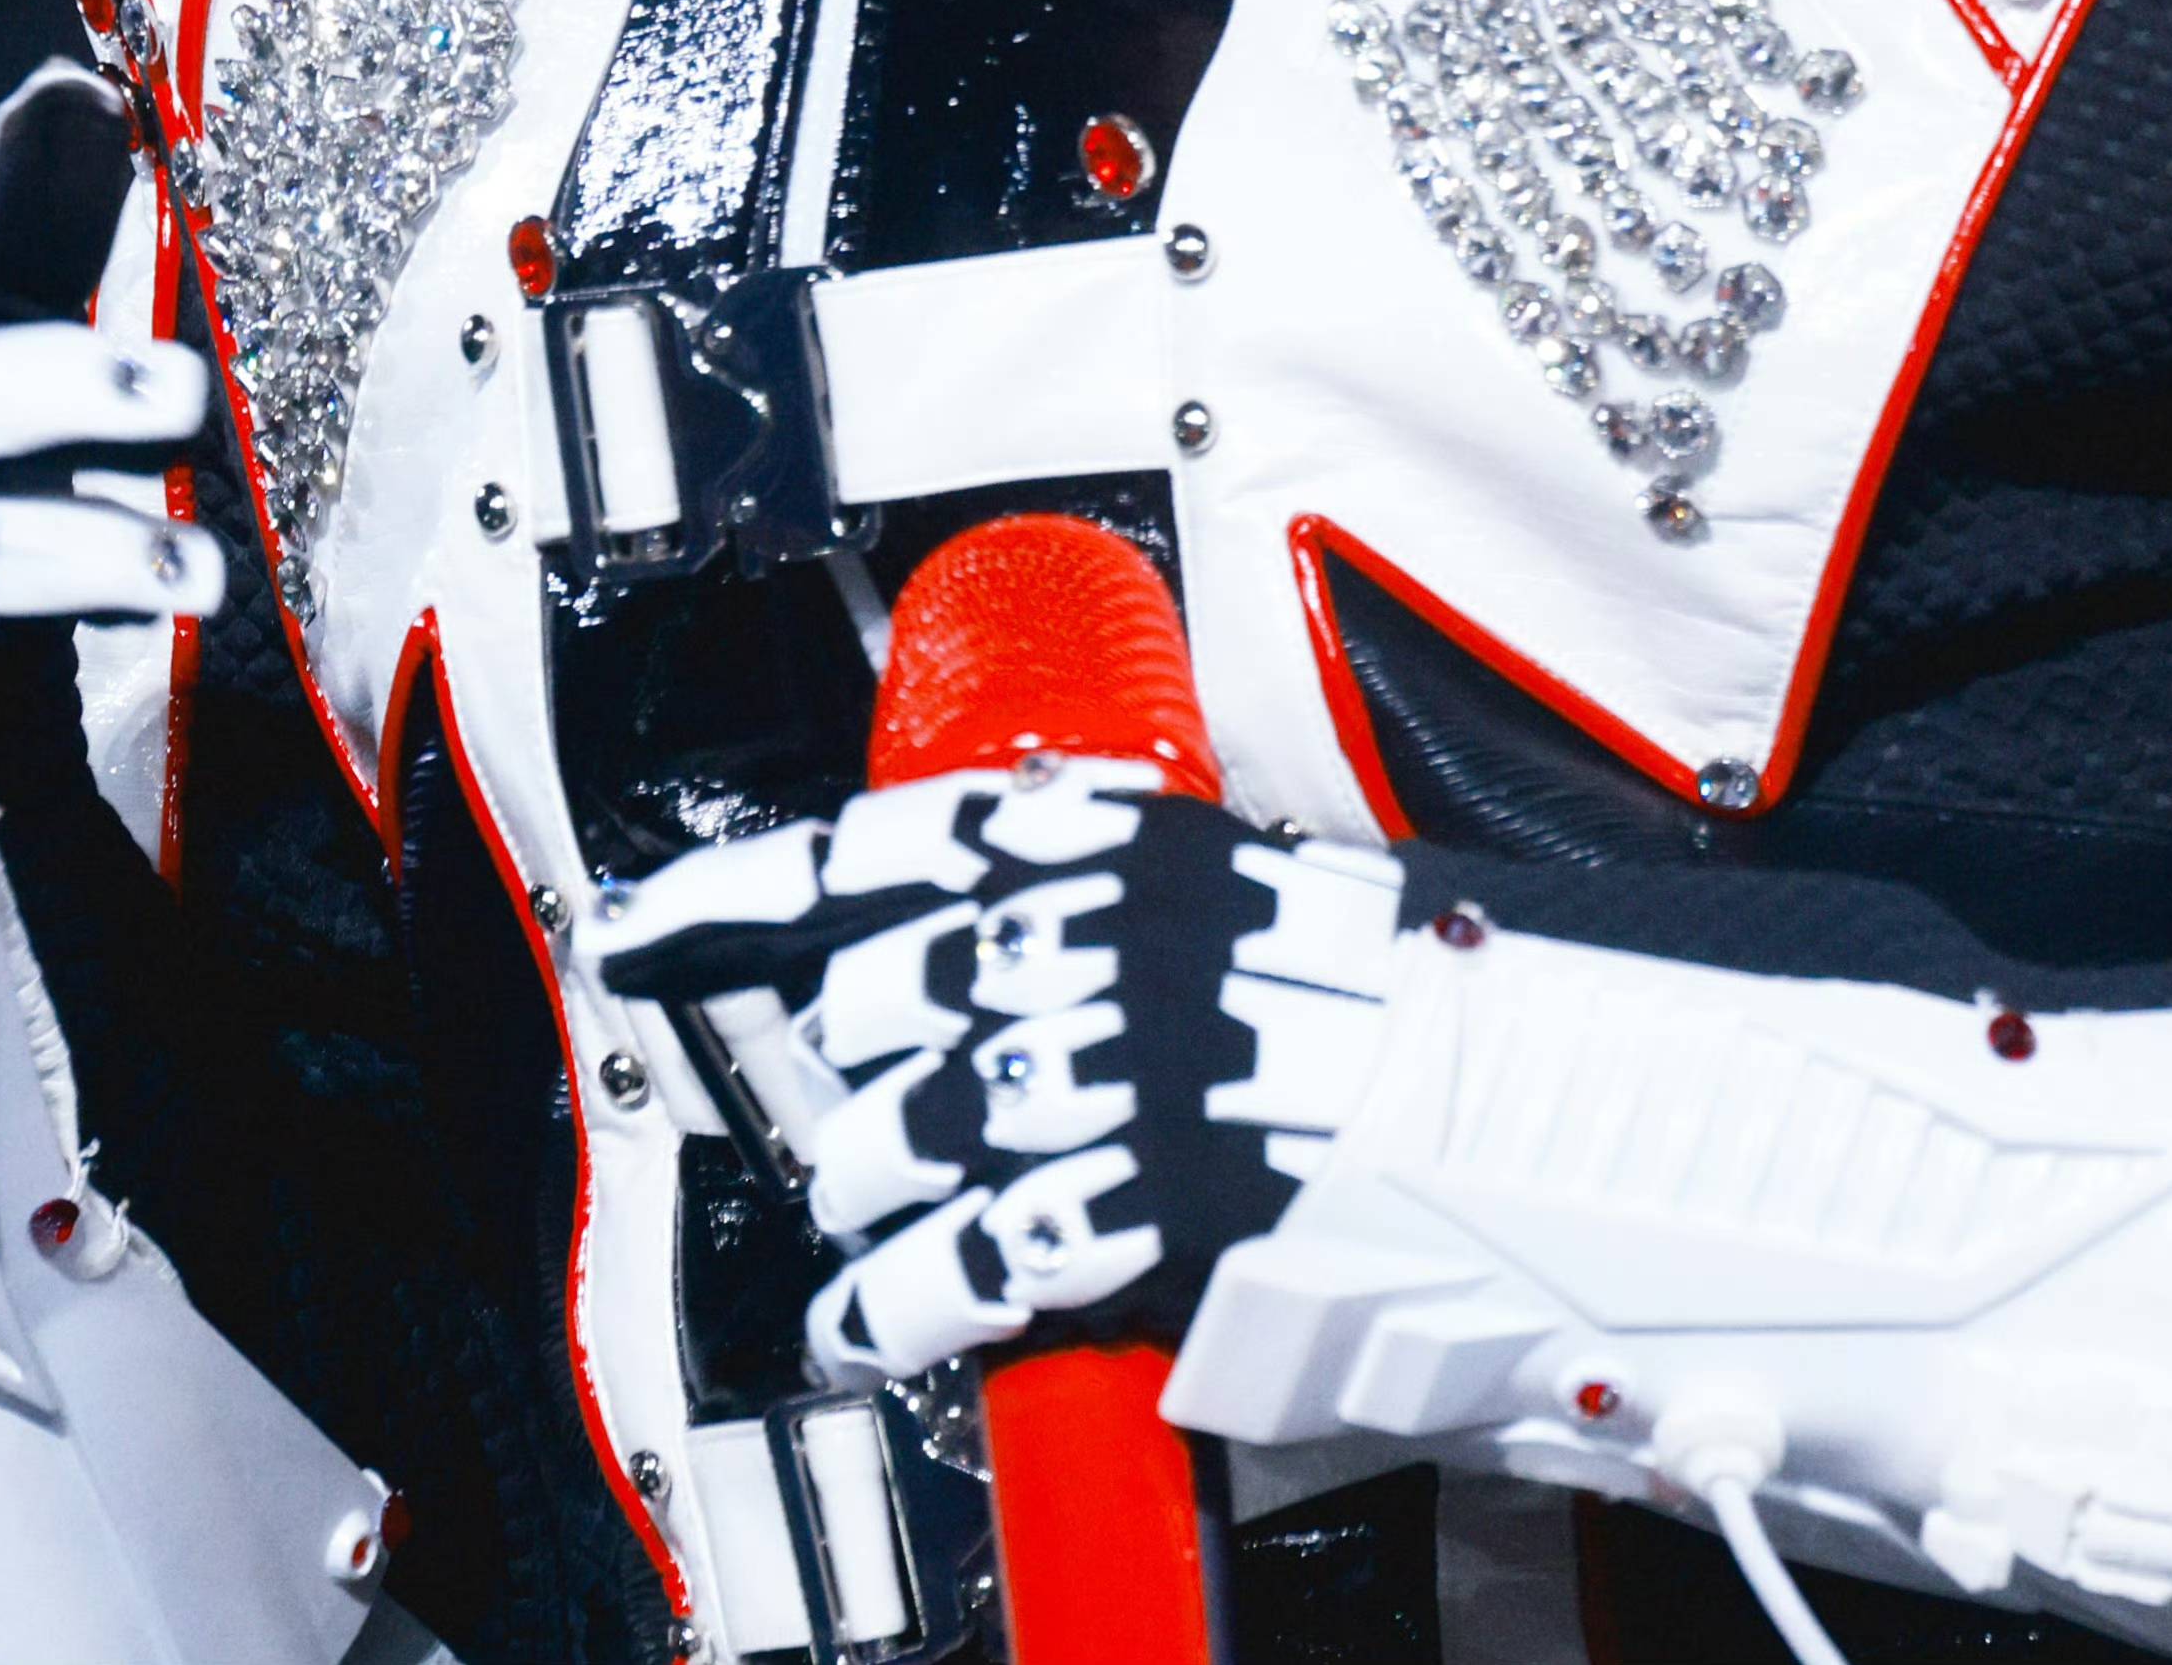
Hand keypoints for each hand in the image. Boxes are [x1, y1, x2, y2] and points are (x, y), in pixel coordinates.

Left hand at [578, 766, 1405, 1381]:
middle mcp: (1088, 943)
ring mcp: (1105, 1073)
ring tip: (887, 1233)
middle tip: (863, 1129)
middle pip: (869, 1015)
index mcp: (1111, 843)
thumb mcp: (1244, 887)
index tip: (640, 926)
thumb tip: (987, 935)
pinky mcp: (1127, 1204)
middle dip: (851, 1086)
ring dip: (872, 1201)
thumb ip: (1105, 901)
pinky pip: (949, 1264)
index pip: (875, 851)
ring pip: (891, 1143)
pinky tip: (874, 1327)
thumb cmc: (1404, 994)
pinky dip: (890, 1308)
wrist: (1530, 1090)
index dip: (733, 897)